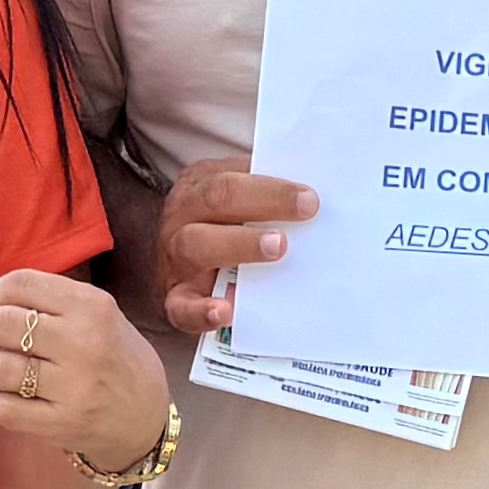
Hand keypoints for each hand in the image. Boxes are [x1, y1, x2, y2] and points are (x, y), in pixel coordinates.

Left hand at [0, 268, 168, 470]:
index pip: (22, 285)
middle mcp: (84, 344)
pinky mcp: (60, 423)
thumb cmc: (115, 359)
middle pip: (4, 323)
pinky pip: (2, 408)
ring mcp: (73, 387)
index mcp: (93, 307)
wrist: (146, 418)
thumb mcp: (99, 314)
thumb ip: (48, 302)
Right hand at [153, 162, 314, 338]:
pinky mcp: (175, 300)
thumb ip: (267, 194)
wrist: (175, 270)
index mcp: (200, 184)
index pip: (232, 177)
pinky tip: (225, 312)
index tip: (310, 197)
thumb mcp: (237, 200)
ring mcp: (175, 259)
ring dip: (238, 245)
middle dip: (265, 202)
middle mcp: (182, 217)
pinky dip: (201, 311)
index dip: (271, 187)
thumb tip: (313, 196)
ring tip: (277, 248)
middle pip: (216, 200)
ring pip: (196, 245)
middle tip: (306, 210)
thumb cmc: (222, 229)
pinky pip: (181, 307)